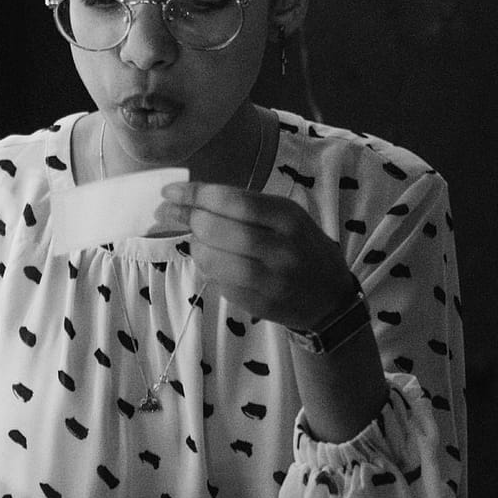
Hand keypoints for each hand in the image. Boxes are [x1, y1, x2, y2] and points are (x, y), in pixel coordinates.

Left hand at [156, 182, 354, 331]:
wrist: (329, 298)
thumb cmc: (302, 247)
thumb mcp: (287, 217)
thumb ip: (246, 208)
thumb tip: (192, 199)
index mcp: (288, 218)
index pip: (231, 200)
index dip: (194, 195)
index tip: (169, 192)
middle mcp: (281, 248)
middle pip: (216, 229)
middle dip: (187, 219)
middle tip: (168, 214)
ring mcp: (271, 280)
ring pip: (212, 259)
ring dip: (194, 247)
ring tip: (195, 240)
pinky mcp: (260, 304)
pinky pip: (220, 283)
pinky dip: (208, 269)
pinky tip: (211, 262)